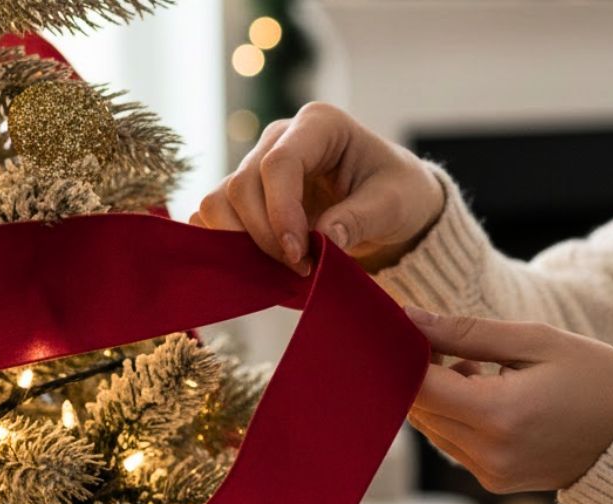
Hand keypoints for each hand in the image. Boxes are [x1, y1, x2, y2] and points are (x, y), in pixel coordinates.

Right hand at [190, 102, 444, 275]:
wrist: (391, 202)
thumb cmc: (398, 192)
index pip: (280, 164)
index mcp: (319, 125)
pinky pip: (214, 218)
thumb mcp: (394, 204)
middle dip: (266, 236)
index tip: (299, 255)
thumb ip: (360, 219)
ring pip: (218, 202)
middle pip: (242, 185)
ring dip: (243, 244)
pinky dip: (228, 246)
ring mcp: (257, 165)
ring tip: (286, 269)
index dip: (281, 212)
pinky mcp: (246, 195)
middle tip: (302, 269)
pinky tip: (262, 266)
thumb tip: (324, 240)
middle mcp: (279, 138)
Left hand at [404, 307, 612, 492]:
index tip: (406, 326)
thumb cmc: (595, 377)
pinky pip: (453, 443)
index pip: (418, 386)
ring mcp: (491, 474)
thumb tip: (407, 318)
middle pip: (418, 409)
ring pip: (431, 427)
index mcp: (499, 415)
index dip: (402, 354)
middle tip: (444, 338)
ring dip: (438, 393)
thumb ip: (465, 332)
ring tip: (476, 364)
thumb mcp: (534, 341)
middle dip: (418, 372)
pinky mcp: (495, 482)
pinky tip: (488, 391)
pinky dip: (456, 414)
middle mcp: (489, 454)